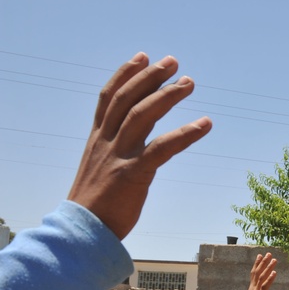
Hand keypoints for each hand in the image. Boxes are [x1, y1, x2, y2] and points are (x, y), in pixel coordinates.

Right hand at [67, 53, 211, 239]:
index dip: (125, 75)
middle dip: (150, 77)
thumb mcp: (99, 171)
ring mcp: (118, 156)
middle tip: (173, 61)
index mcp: (96, 140)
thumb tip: (129, 151)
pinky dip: (185, 133)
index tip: (143, 57)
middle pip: (127, 99)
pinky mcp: (133, 174)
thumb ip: (112, 154)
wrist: (82, 232)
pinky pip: (162, 148)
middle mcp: (105, 142)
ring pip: (142, 116)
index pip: (108, 98)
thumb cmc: (95, 206)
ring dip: (167, 96)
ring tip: (189, 82)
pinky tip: (205, 124)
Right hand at [236, 253, 285, 289]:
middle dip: (263, 262)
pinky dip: (270, 279)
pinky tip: (274, 272)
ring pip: (262, 277)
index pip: (255, 274)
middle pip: (258, 272)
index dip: (258, 264)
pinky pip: (265, 286)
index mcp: (253, 289)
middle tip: (268, 253)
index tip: (260, 255)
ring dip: (268, 267)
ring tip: (274, 259)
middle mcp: (253, 288)